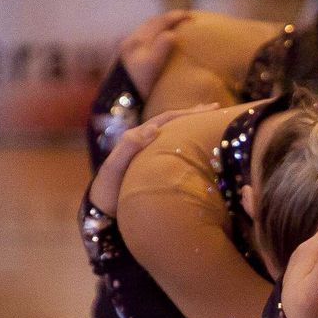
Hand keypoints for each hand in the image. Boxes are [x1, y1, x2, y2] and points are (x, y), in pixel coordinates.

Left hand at [88, 104, 214, 215]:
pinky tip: (199, 147)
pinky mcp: (152, 166)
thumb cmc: (107, 190)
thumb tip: (154, 128)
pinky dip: (188, 144)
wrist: (101, 209)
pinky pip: (173, 150)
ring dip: (192, 126)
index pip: (166, 119)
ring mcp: (149, 154)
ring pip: (174, 134)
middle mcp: (144, 142)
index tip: (207, 110)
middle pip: (173, 122)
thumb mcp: (114, 168)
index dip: (187, 113)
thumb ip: (128, 147)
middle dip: (194, 114)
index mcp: (137, 137)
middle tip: (217, 108)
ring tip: (211, 121)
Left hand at [118, 9, 189, 93]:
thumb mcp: (151, 67)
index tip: (192, 17)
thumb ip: (161, 47)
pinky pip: (140, 39)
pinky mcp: (122, 58)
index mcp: (139, 40)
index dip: (177, 16)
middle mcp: (130, 40)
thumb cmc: (136, 88)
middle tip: (183, 19)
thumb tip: (172, 34)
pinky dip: (152, 35)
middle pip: (151, 23)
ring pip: (145, 30)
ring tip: (171, 28)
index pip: (161, 21)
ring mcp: (124, 48)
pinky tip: (155, 45)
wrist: (115, 104)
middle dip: (168, 18)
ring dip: (159, 26)